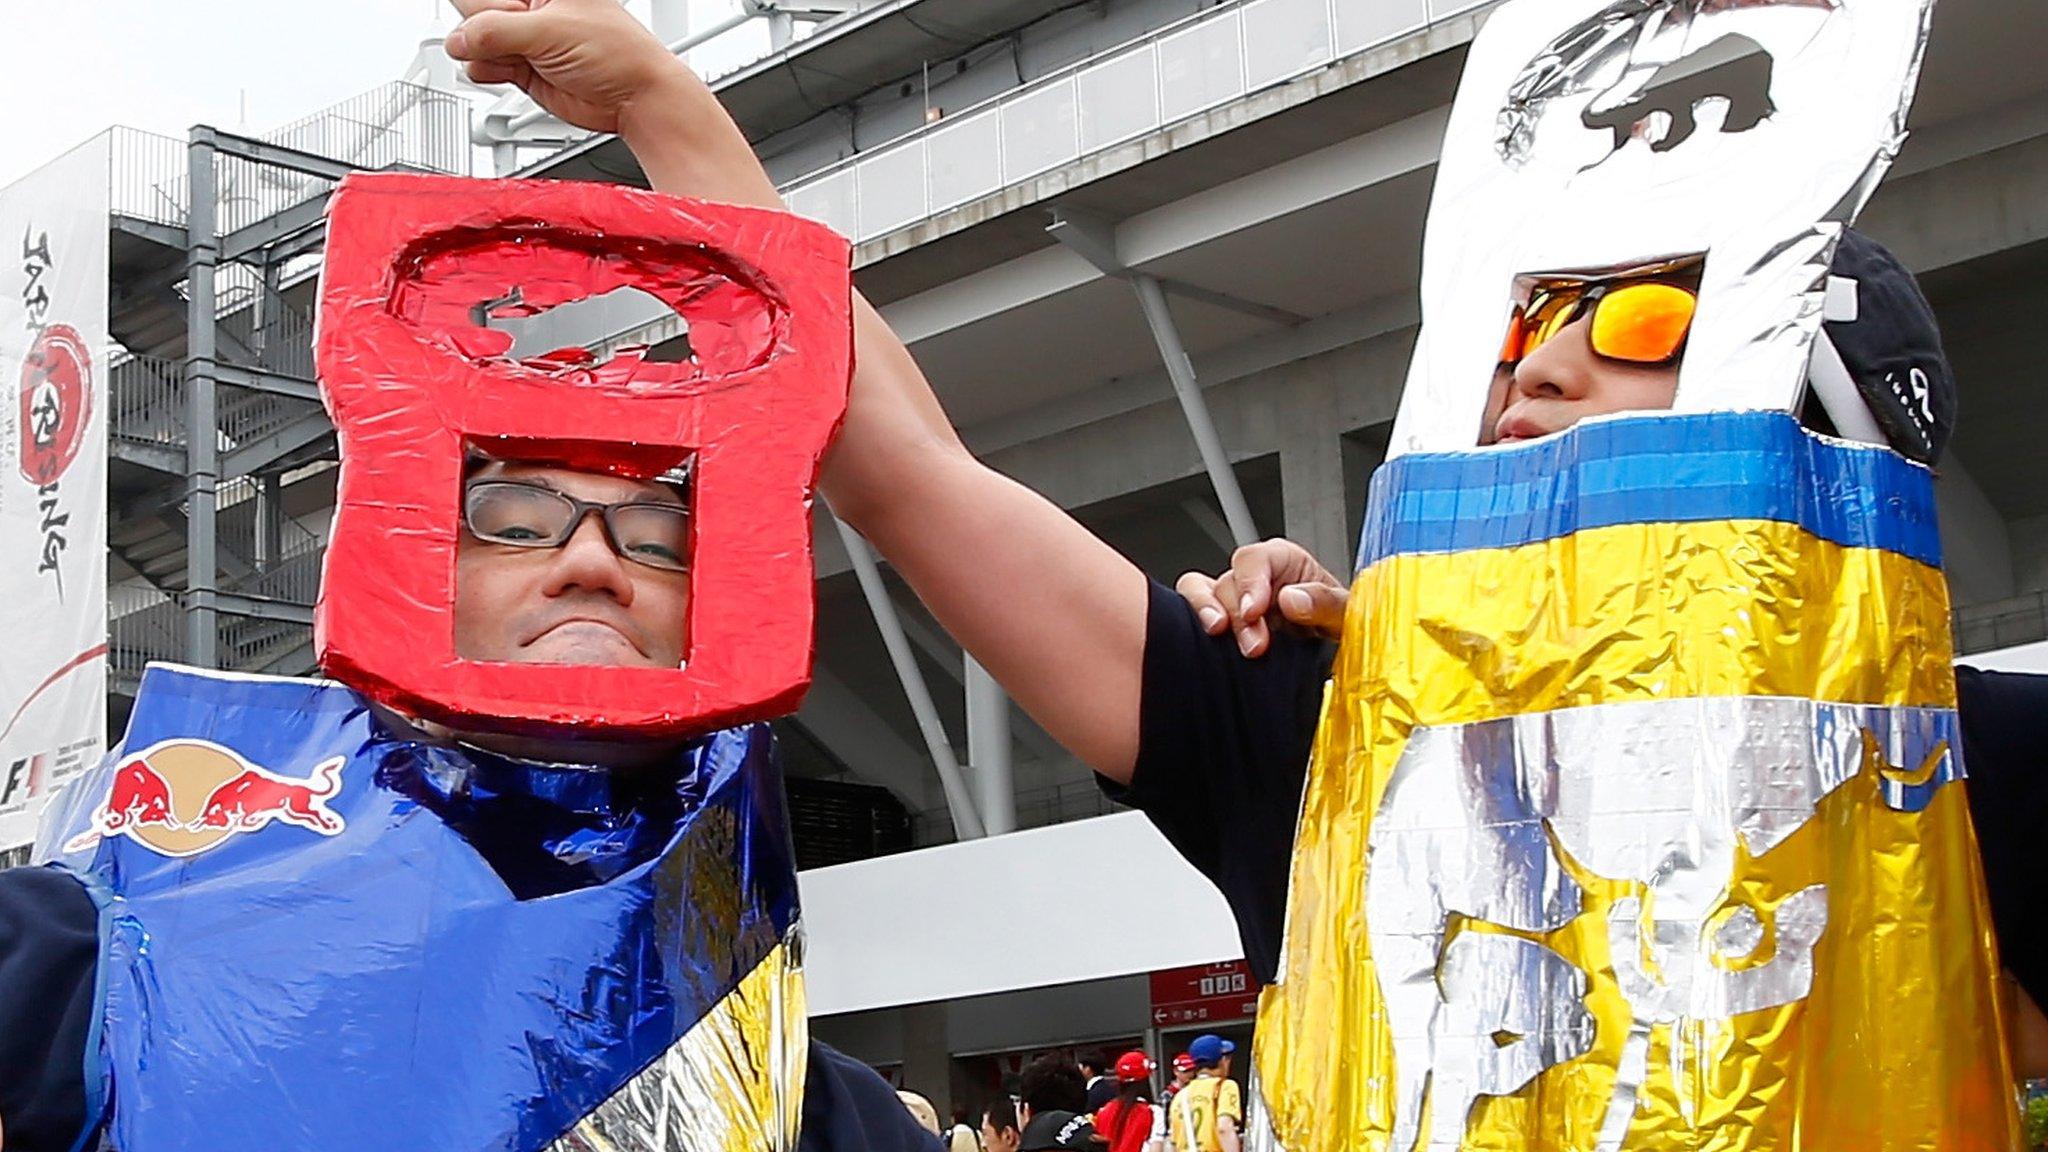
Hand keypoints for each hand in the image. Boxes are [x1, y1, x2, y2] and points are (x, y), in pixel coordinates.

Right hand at [445, 0, 691, 137]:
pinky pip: (482, 66)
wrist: (635, 99)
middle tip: (514, 41)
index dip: (483, 6)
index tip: (491, 22)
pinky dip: (486, 72)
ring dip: (484, 54)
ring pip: (473, 41)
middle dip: (482, 29)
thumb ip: (497, 31)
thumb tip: (459, 40)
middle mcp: (528, 10)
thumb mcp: (549, 30)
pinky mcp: (521, 70)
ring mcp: (522, 40)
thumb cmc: (615, 53)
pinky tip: (510, 73)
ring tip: (518, 60)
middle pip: (473, 12)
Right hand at [1175, 539, 1347, 656]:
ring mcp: (1234, 600)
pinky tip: (1207, 648)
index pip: (1257, 559)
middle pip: (1228, 581)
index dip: (1251, 582)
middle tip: (1254, 646)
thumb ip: (1326, 602)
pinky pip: (1189, 613)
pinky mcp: (1220, 624)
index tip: (1255, 610)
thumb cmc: (1338, 628)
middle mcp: (1255, 578)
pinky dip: (1191, 626)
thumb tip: (1291, 598)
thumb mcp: (1348, 614)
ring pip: (1200, 591)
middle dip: (1237, 614)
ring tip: (1218, 638)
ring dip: (1205, 614)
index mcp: (1285, 562)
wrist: (1332, 659)